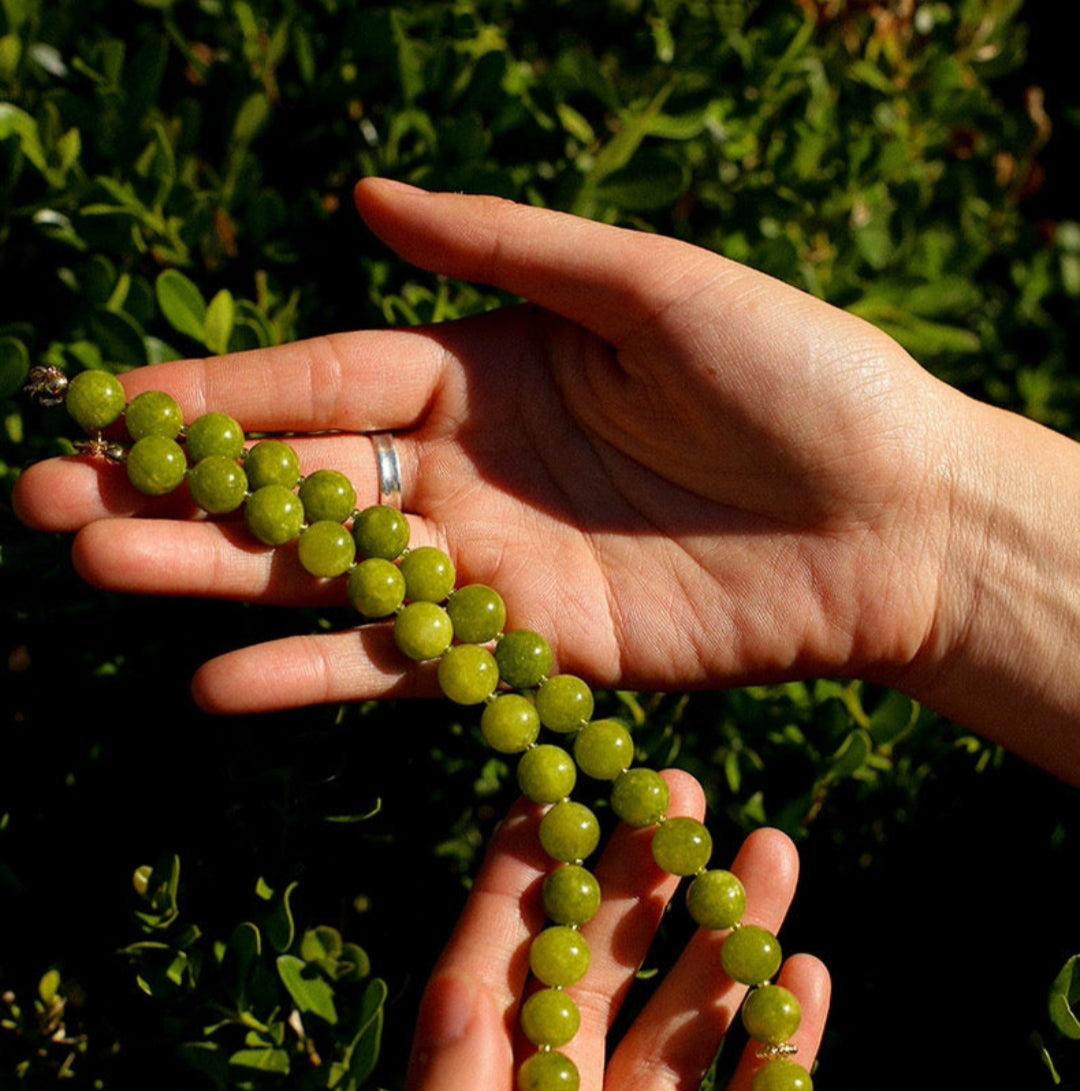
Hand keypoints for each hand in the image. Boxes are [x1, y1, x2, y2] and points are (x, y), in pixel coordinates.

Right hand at [14, 179, 963, 715]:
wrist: (894, 515)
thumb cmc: (793, 374)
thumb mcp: (648, 282)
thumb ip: (503, 250)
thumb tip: (362, 197)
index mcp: (487, 365)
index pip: (320, 383)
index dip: (213, 397)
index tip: (103, 406)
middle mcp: (471, 470)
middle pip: (297, 486)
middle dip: (176, 493)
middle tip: (45, 500)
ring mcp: (494, 570)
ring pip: (328, 578)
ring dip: (213, 581)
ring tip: (97, 571)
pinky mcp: (532, 654)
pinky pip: (407, 667)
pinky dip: (317, 675)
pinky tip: (220, 683)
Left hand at [386, 769, 829, 1090]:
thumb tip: (451, 982)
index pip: (491, 988)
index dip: (523, 887)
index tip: (558, 792)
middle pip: (595, 995)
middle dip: (638, 894)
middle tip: (687, 799)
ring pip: (685, 1046)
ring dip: (727, 954)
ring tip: (774, 859)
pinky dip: (783, 1058)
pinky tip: (811, 982)